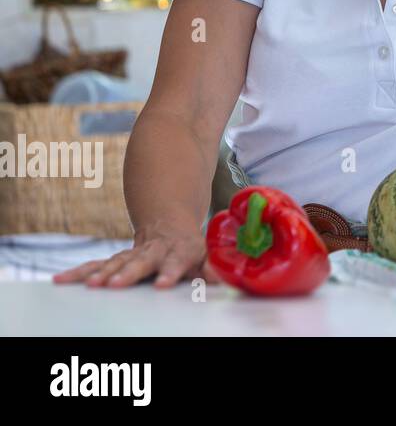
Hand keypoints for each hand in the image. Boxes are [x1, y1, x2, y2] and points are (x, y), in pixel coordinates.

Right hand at [51, 232, 221, 288]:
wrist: (168, 224)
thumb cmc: (190, 247)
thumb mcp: (204, 255)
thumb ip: (209, 267)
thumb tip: (219, 278)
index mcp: (179, 250)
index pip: (177, 262)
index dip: (170, 272)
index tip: (163, 284)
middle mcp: (154, 251)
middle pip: (142, 262)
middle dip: (128, 273)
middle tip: (116, 284)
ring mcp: (133, 254)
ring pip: (116, 263)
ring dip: (102, 275)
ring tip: (90, 286)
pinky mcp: (117, 259)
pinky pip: (96, 266)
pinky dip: (79, 273)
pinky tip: (61, 280)